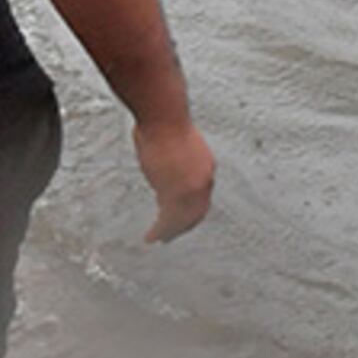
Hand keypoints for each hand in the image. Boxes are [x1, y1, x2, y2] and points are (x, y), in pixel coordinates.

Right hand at [135, 117, 214, 243]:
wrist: (164, 118)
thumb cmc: (163, 119)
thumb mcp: (172, 139)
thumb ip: (167, 150)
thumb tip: (153, 145)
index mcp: (205, 164)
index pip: (201, 193)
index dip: (191, 206)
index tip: (180, 213)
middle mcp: (204, 179)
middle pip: (197, 210)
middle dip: (185, 224)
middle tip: (173, 234)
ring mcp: (192, 189)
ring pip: (183, 219)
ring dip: (171, 231)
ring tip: (159, 239)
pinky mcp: (177, 196)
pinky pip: (169, 221)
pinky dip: (160, 231)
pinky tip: (151, 237)